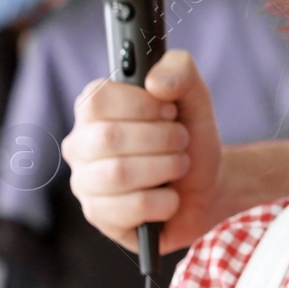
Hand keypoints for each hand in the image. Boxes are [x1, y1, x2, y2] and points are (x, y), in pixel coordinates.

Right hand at [65, 49, 224, 253]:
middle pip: (108, 137)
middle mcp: (81, 145)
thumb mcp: (194, 95)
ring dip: (166, 167)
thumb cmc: (190, 137)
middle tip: (181, 141)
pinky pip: (131, 208)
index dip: (141, 105)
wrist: (207, 186)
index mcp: (94, 109)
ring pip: (118, 174)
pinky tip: (170, 197)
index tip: (169, 111)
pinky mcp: (100, 217)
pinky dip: (165, 201)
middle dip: (162, 138)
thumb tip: (154, 82)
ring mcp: (85, 183)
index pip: (96, 99)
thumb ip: (179, 70)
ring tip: (178, 166)